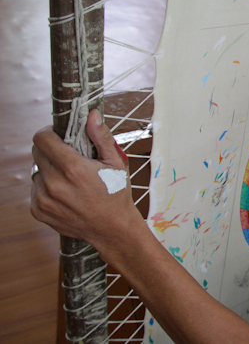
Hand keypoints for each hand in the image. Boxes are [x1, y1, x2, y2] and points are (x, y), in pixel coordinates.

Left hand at [31, 109, 140, 245]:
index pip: (42, 138)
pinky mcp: (38, 210)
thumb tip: (92, 114)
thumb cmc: (117, 195)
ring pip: (37, 171)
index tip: (59, 135)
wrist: (112, 229)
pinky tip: (65, 193)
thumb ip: (101, 137)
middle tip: (69, 158)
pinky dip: (46, 188)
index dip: (49, 133)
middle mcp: (54, 183)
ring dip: (49, 170)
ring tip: (70, 179)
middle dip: (51, 151)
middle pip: (38, 153)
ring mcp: (44, 198)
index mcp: (73, 168)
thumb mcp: (116, 163)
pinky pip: (35, 189)